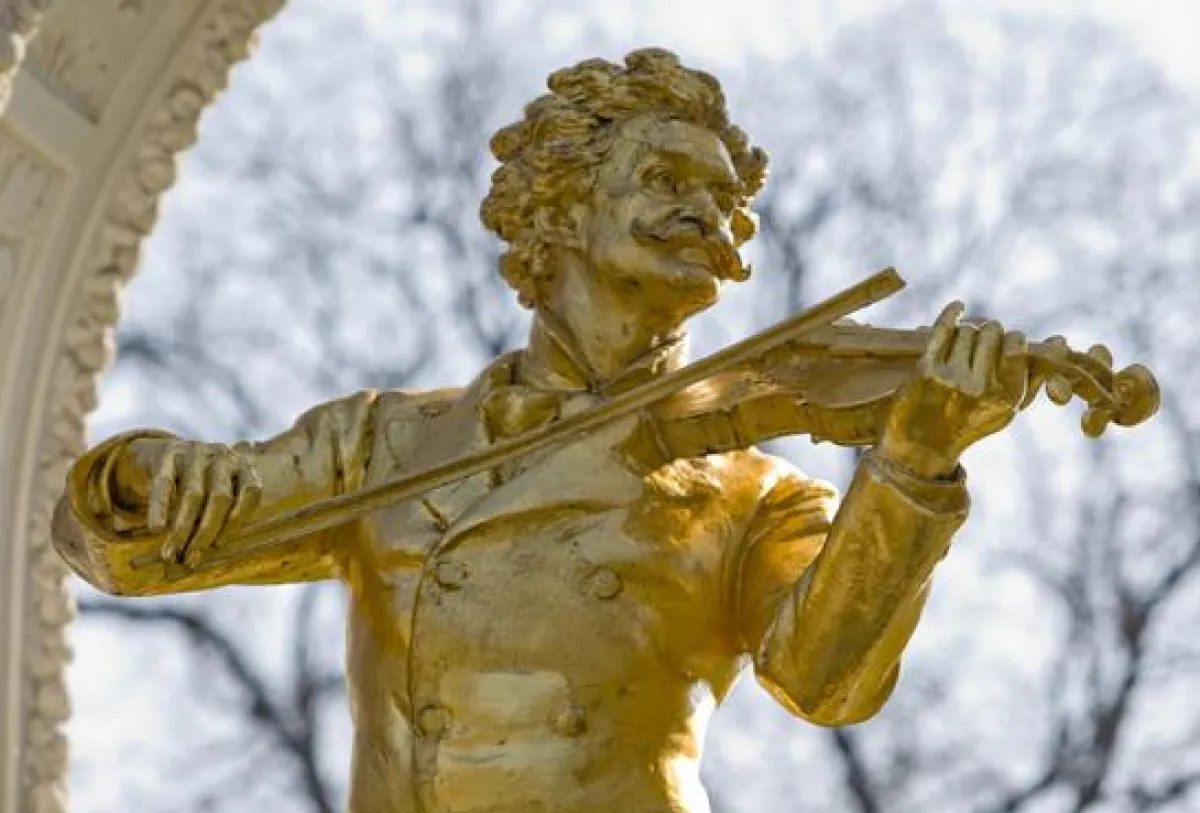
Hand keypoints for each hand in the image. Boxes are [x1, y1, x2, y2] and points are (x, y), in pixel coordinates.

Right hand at [116, 439, 262, 566]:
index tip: (219, 546)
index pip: (251, 492)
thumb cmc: (200, 485)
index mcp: (245, 465)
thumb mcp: (218, 492)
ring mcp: (197, 451)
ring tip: (171, 554)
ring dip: (181, 529)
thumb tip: (214, 559)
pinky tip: (156, 529)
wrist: (163, 454)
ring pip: (192, 495)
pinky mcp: (169, 452)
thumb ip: (224, 517)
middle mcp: (224, 455)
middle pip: (220, 498)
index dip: (237, 521)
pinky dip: (160, 508)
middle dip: (206, 532)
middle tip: (191, 559)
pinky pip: (164, 484)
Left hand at [877, 301, 1028, 478]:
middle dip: (990, 332)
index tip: (1009, 341)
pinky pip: (942, 329)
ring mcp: (951, 378)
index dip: (1013, 340)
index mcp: (1005, 399)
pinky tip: (958, 306)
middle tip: (984, 339)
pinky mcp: (926, 371)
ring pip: (967, 331)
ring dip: (967, 331)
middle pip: (991, 334)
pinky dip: (951, 313)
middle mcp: (980, 388)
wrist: (921, 447)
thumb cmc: (969, 423)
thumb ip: (1034, 375)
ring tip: (964, 344)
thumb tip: (1061, 341)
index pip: (1017, 350)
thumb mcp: (1007, 408)